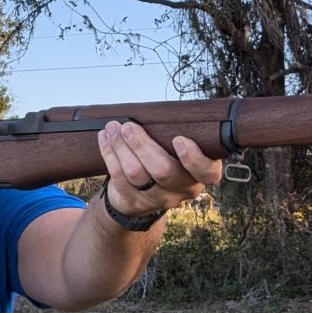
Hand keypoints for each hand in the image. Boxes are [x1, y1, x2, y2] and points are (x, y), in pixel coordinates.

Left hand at [96, 121, 221, 216]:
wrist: (142, 192)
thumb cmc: (166, 158)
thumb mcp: (178, 149)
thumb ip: (176, 134)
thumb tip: (159, 110)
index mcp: (200, 173)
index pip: (207, 172)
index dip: (194, 158)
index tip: (178, 139)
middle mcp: (183, 189)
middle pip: (164, 171)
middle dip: (142, 145)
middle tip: (128, 126)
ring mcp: (158, 199)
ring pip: (137, 175)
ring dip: (121, 147)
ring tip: (112, 128)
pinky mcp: (135, 202)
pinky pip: (119, 179)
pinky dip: (110, 155)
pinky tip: (104, 139)